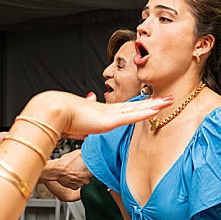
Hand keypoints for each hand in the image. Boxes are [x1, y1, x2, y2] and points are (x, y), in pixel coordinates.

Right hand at [40, 91, 172, 139]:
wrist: (51, 111)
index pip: (124, 108)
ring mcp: (109, 114)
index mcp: (100, 112)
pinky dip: (145, 113)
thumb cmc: (58, 117)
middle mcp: (107, 110)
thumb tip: (85, 107)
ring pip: (137, 108)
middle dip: (152, 102)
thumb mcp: (74, 121)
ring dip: (154, 104)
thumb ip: (82, 118)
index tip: (150, 102)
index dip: (139, 105)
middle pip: (135, 105)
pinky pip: (132, 116)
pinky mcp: (109, 120)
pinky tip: (157, 109)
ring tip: (169, 100)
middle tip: (168, 98)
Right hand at [41, 149, 91, 189]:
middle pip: (90, 176)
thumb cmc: (66, 162)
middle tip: (80, 167)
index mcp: (89, 172)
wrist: (56, 170)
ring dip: (81, 176)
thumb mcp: (78, 153)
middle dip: (86, 172)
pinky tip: (72, 175)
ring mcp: (80, 184)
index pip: (96, 170)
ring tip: (74, 171)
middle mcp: (86, 180)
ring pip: (83, 180)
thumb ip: (87, 154)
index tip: (89, 165)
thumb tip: (91, 152)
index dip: (92, 167)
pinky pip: (78, 184)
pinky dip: (76, 180)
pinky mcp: (74, 187)